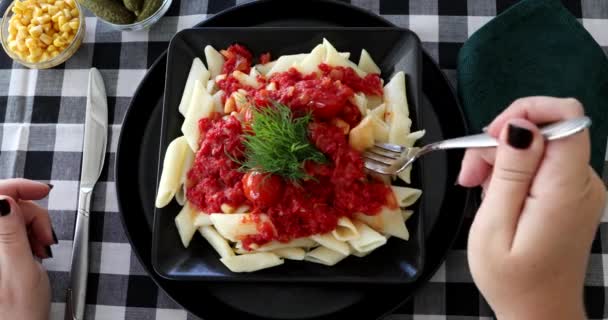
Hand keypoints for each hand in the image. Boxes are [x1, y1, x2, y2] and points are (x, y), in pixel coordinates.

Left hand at [0, 179, 54, 319]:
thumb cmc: (16, 314)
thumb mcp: (21, 270)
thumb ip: (10, 232)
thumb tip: (4, 199)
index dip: (19, 187)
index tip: (41, 191)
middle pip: (5, 205)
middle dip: (31, 214)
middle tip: (44, 236)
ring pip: (10, 216)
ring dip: (32, 227)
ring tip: (41, 249)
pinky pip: (11, 231)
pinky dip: (28, 236)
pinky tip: (34, 251)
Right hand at [458, 97, 605, 319]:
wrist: (538, 312)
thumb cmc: (511, 277)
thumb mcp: (496, 225)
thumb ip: (511, 172)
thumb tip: (521, 125)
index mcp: (565, 188)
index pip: (566, 118)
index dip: (525, 113)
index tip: (491, 138)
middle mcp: (582, 182)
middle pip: (545, 130)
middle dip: (501, 142)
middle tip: (470, 176)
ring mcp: (578, 188)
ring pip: (538, 145)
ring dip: (502, 159)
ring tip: (477, 190)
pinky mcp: (569, 194)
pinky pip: (540, 164)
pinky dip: (513, 172)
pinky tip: (495, 196)